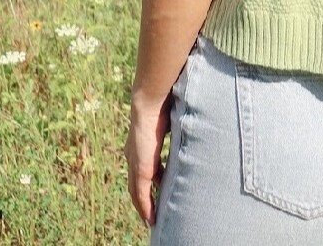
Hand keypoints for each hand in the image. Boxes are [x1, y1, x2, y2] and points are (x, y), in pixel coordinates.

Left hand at [125, 93, 172, 227]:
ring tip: (151, 220)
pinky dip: (145, 208)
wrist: (150, 102)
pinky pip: (141, 195)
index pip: (141, 167)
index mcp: (138, 143)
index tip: (156, 188)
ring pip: (137, 192)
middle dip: (143, 198)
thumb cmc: (162, 104)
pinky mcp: (140, 170)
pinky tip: (150, 219)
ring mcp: (135, 163)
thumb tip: (189, 124)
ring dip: (144, 207)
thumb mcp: (170, 120)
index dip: (148, 179)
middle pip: (136, 183)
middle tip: (151, 211)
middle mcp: (133, 155)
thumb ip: (175, 128)